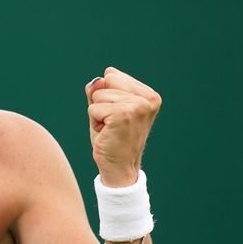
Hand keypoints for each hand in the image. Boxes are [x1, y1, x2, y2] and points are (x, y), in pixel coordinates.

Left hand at [85, 67, 161, 186]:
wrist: (119, 168)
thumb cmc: (111, 137)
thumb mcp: (105, 107)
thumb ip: (99, 89)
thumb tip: (96, 81)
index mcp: (149, 94)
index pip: (112, 75)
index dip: (106, 95)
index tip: (116, 115)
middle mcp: (148, 98)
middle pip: (106, 81)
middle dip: (101, 102)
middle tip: (112, 123)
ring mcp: (138, 106)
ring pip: (98, 95)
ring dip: (98, 113)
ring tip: (110, 128)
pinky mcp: (124, 115)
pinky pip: (93, 108)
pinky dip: (94, 122)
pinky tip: (107, 133)